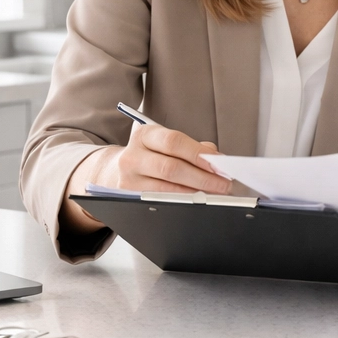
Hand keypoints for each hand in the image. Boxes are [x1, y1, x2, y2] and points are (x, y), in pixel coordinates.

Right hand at [63, 123, 230, 232]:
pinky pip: (161, 202)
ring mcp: (128, 179)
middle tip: (224, 184)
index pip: (174, 141)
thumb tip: (216, 159)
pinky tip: (196, 201)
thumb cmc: (150, 155)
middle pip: (171, 168)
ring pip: (167, 189)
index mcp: (145, 135)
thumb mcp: (165, 144)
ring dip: (196, 193)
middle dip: (203, 177)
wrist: (114, 171)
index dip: (199, 153)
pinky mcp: (129, 198)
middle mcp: (133, 156)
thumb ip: (192, 148)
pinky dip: (183, 202)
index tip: (220, 163)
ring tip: (215, 194)